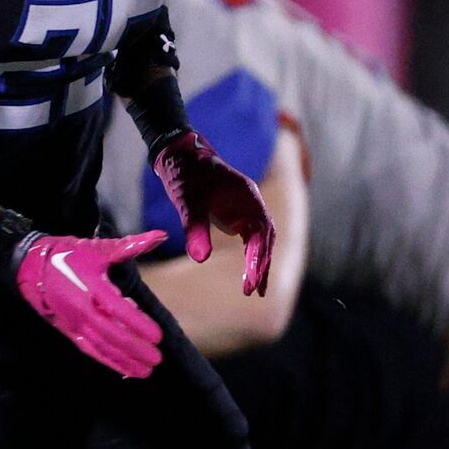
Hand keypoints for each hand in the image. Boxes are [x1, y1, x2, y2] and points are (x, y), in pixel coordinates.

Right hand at [16, 231, 168, 377]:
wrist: (31, 267)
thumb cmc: (69, 255)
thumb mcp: (98, 248)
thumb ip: (131, 246)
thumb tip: (161, 235)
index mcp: (93, 288)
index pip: (119, 311)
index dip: (139, 325)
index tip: (158, 337)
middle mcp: (83, 309)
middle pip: (112, 335)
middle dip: (135, 349)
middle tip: (157, 360)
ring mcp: (74, 322)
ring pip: (101, 346)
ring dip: (124, 360)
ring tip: (145, 372)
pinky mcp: (68, 330)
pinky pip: (89, 350)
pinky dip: (107, 361)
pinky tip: (124, 370)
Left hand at [152, 131, 275, 293]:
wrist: (181, 156)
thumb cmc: (185, 175)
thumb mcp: (187, 202)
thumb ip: (195, 229)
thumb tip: (199, 260)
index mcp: (249, 197)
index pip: (262, 231)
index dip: (258, 255)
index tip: (250, 277)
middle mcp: (253, 205)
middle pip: (267, 239)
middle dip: (262, 265)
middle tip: (253, 291)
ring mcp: (247, 210)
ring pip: (262, 241)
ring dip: (259, 264)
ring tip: (255, 290)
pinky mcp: (238, 216)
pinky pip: (251, 240)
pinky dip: (251, 257)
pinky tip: (249, 274)